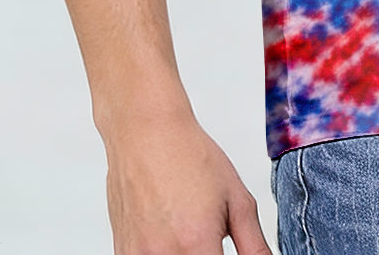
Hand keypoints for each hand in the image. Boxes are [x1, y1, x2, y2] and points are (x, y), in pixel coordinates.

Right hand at [104, 113, 270, 253]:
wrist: (146, 134)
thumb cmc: (190, 157)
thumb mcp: (237, 199)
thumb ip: (254, 244)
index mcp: (197, 246)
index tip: (226, 250)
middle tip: (212, 239)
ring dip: (188, 254)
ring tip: (191, 230)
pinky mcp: (124, 254)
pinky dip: (167, 253)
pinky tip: (172, 234)